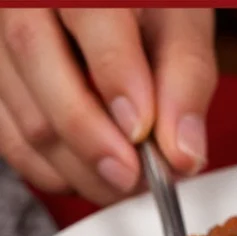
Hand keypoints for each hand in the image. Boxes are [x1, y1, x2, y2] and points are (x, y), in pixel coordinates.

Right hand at [0, 8, 216, 204]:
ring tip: (129, 183)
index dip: (117, 78)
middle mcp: (25, 1)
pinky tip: (95, 178)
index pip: (91, 16)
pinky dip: (55, 172)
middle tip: (137, 177)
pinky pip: (9, 139)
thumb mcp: (182, 26)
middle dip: (91, 137)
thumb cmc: (151, 7)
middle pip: (38, 61)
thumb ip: (186, 81)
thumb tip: (182, 154)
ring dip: (79, 167)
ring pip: (23, 112)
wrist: (118, 9)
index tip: (143, 129)